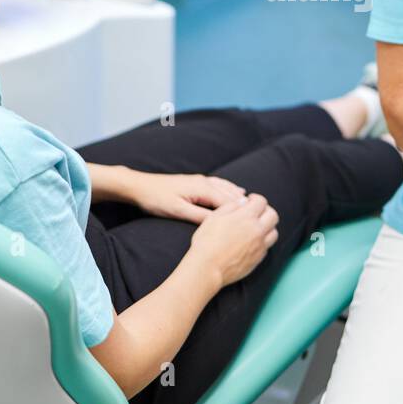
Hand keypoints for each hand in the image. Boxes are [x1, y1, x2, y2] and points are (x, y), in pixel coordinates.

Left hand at [125, 172, 247, 223]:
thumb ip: (198, 216)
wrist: (139, 186)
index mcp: (202, 189)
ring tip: (254, 205)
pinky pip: (220, 185)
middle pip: (231, 193)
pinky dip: (231, 190)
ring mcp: (201, 180)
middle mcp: (204, 182)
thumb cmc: (156, 199)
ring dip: (240, 196)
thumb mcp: (177, 211)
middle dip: (246, 203)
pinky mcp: (196, 183)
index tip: (256, 220)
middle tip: (263, 214)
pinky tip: (237, 192)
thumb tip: (217, 222)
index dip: (243, 210)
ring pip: (227, 188)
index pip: (228, 200)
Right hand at [189, 193, 279, 287]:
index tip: (251, 200)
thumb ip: (231, 206)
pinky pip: (267, 247)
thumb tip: (242, 202)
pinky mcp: (258, 259)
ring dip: (267, 226)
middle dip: (266, 210)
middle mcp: (257, 231)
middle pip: (273, 216)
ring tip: (257, 227)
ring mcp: (259, 246)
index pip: (261, 202)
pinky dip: (263, 241)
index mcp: (247, 217)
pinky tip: (252, 241)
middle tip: (256, 211)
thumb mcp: (214, 217)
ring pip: (274, 232)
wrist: (207, 267)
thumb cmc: (207, 243)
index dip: (256, 199)